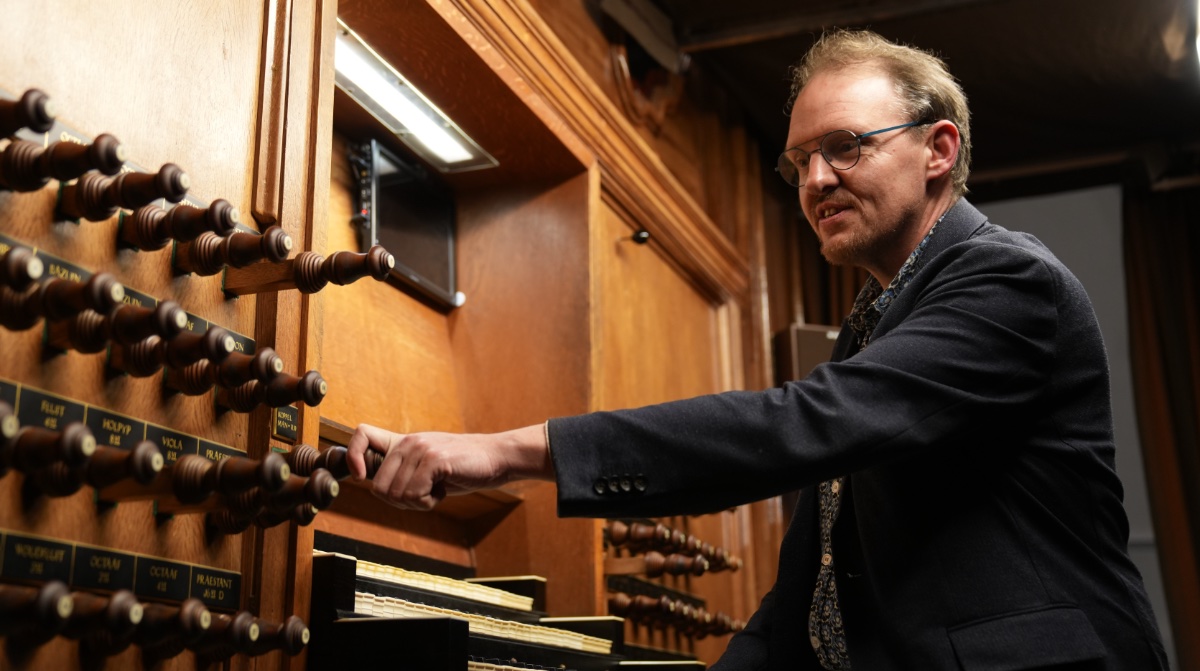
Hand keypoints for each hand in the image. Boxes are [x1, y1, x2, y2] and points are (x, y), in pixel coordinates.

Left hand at [344, 423, 553, 509]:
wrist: (496, 458)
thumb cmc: (462, 466)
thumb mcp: (427, 464)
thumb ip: (402, 470)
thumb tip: (375, 486)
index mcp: (402, 442)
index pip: (361, 434)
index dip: (352, 458)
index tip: (364, 477)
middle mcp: (407, 443)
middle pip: (377, 487)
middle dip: (399, 502)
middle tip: (422, 495)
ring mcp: (420, 450)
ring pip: (396, 495)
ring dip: (417, 503)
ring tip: (436, 489)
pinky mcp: (434, 460)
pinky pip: (415, 494)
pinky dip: (428, 502)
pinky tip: (442, 491)